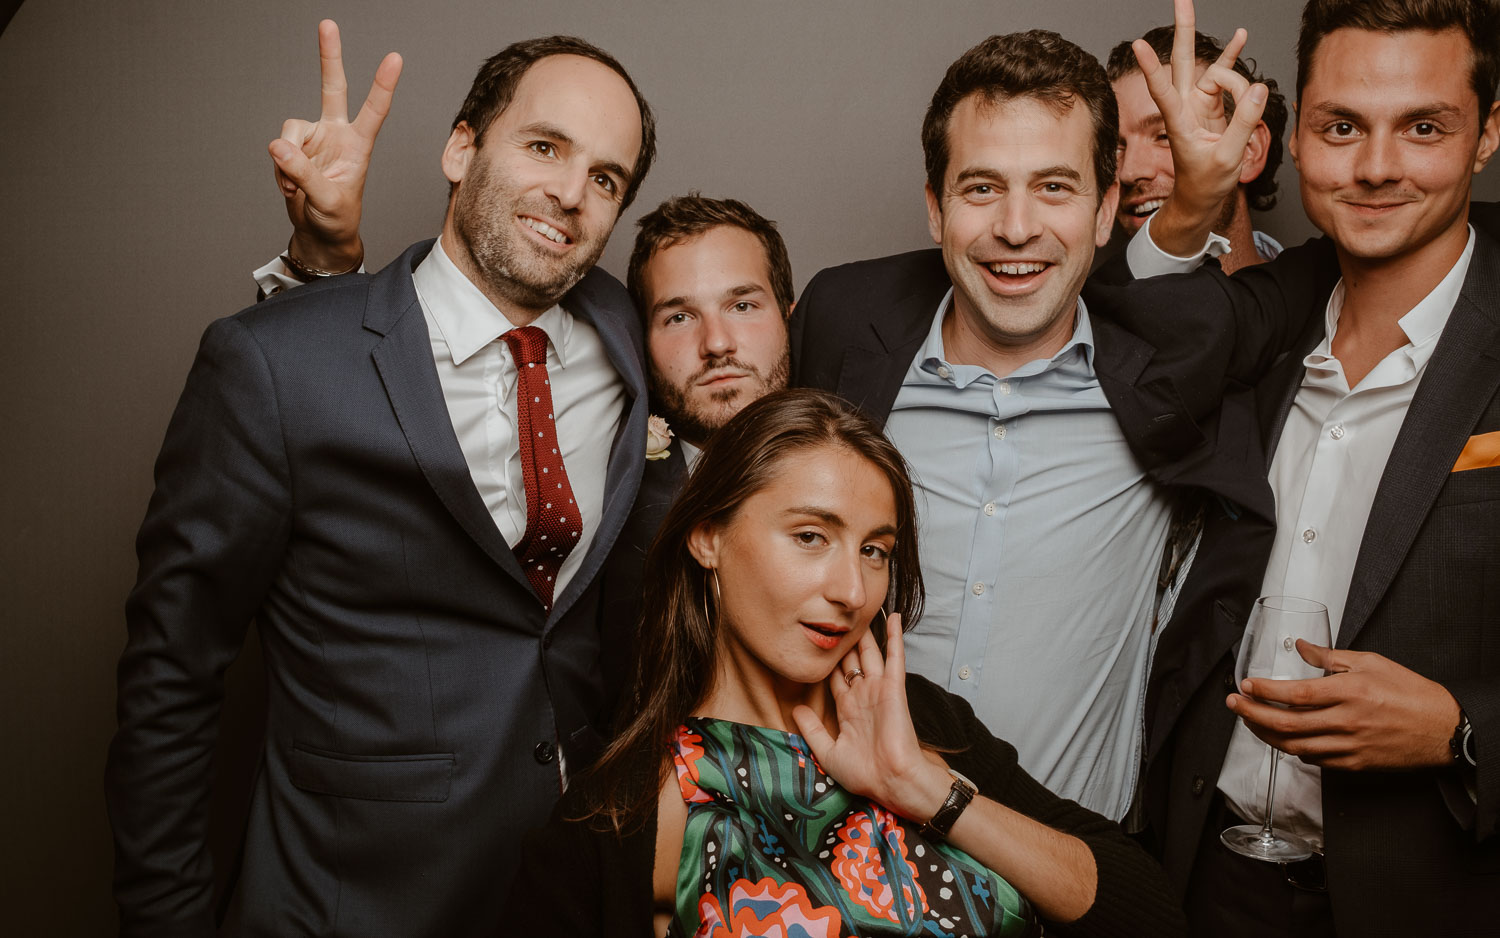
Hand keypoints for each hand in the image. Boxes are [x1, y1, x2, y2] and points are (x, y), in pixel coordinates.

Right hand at [269, 20, 401, 271]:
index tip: (395, 58)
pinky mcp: (294, 148)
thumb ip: (303, 173)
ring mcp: (315, 139)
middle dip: (329, 56)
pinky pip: (278, 149)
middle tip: (328, 24)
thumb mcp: (326, 200)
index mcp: (359, 145)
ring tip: (296, 185)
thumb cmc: (337, 218)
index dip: (383, 85)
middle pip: (333, 88)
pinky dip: (280, 170)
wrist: (320, 233)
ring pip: (290, 130)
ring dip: (287, 159)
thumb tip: (278, 145)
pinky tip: (290, 186)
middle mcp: (337, 134)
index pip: (374, 110)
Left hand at [792, 614, 951, 821]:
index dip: (826, 662)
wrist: (891, 780)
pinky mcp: (893, 688)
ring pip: (869, 653)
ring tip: (859, 611)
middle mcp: (862, 696)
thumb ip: (811, 730)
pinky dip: (894, 636)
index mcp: (848, 710)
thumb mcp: (828, 752)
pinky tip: (892, 616)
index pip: (834, 678)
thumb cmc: (865, 774)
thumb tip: (794, 708)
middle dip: (843, 641)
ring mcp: (878, 690)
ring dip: (865, 633)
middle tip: (836, 618)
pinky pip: (894, 656)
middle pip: (850, 661)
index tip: (816, 643)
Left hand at [1132, 0, 1267, 254]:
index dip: (1152, 67)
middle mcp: (1186, 108)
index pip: (1163, 89)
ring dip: (1230, 61)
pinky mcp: (1212, 107)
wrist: (1201, 197)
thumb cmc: (1206, 183)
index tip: (1137, 46)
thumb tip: (1258, 90)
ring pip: (1217, 75)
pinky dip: (1233, 59)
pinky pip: (1225, 78)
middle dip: (1184, 30)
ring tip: (1242, 34)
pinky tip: (1240, 38)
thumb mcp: (1227, 158)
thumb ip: (1243, 124)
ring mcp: (1199, 105)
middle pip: (1184, 62)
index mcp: (1180, 122)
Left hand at [1228, 640, 1462, 770]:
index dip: (1264, 692)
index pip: (1294, 694)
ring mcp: (1349, 747)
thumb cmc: (1412, 693)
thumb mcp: (1372, 662)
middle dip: (1252, 714)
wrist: (1444, 730)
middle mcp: (1346, 722)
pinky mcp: (1354, 764)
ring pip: (1294, 746)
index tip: (1245, 686)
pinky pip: (1314, 759)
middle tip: (1234, 705)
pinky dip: (1294, 749)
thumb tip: (1302, 646)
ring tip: (1250, 721)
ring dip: (1266, 734)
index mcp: (1349, 693)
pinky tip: (1284, 738)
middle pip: (1286, 724)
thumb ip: (1331, 657)